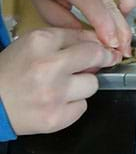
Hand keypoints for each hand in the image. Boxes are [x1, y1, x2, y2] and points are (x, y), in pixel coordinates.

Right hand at [0, 28, 121, 134]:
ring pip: (93, 84)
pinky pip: (83, 106)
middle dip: (104, 58)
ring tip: (64, 85)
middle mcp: (48, 67)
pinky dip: (74, 104)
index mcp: (40, 42)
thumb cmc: (10, 73)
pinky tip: (58, 101)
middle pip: (95, 56)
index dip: (99, 43)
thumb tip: (100, 44)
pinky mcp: (57, 117)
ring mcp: (54, 94)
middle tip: (106, 60)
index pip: (84, 37)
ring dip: (83, 84)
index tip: (107, 47)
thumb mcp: (32, 45)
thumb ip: (65, 40)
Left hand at [21, 0, 135, 55]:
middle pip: (114, 3)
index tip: (113, 45)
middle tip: (123, 49)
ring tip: (123, 22)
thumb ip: (69, 26)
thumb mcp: (46, 8)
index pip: (94, 5)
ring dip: (131, 7)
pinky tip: (130, 3)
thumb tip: (91, 42)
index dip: (106, 27)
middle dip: (122, 30)